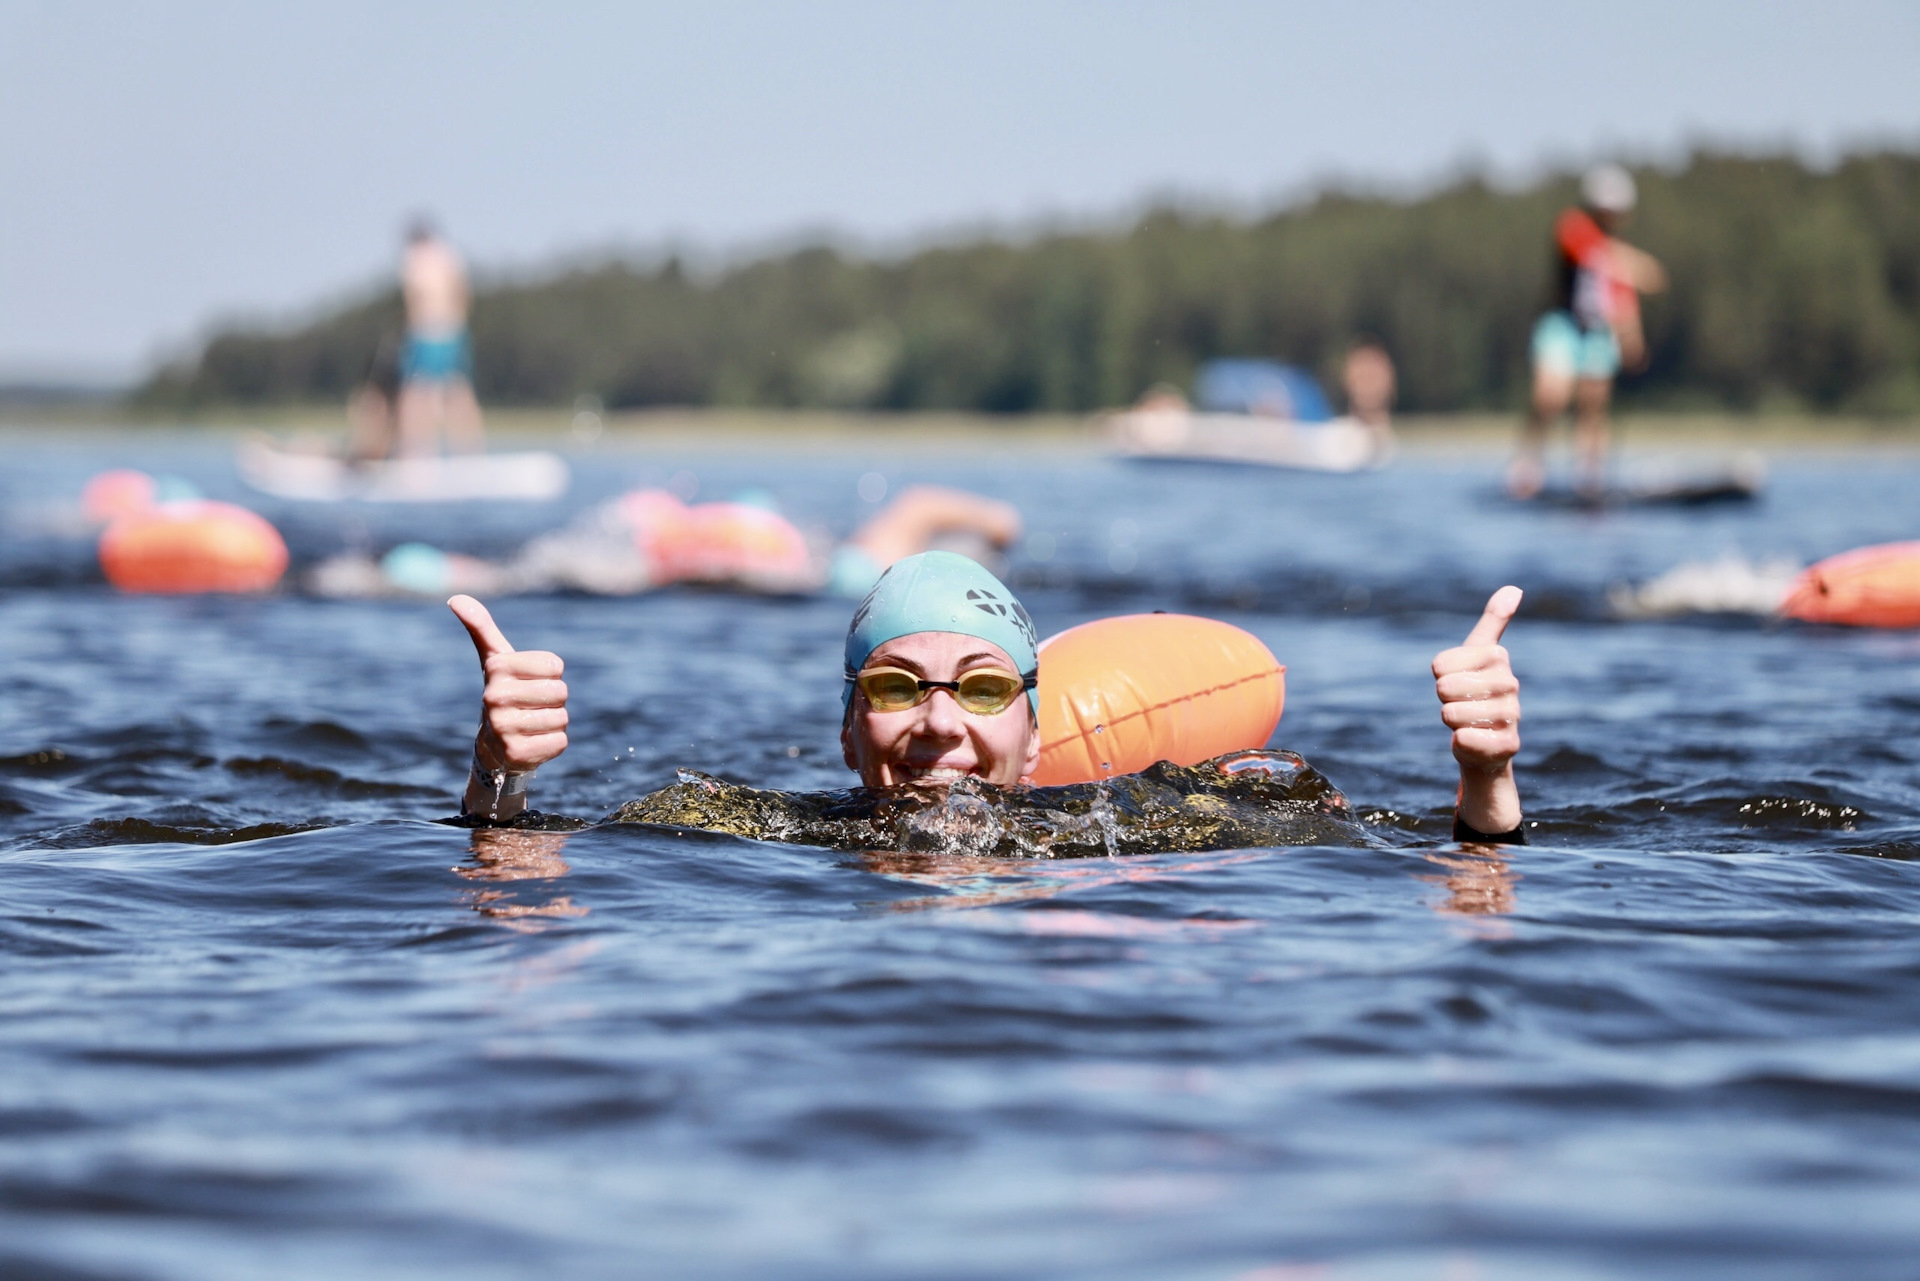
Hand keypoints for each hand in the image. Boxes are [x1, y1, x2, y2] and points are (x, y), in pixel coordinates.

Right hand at [449, 594, 568, 773]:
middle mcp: (495, 697)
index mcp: (496, 668)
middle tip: (531, 706)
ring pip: (562, 717)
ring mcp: (504, 728)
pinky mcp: (518, 754)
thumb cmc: (503, 693)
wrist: (492, 746)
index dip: (550, 675)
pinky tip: (533, 742)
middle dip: (553, 700)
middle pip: (560, 691)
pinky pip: (560, 741)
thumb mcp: (494, 659)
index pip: (555, 666)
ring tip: (531, 724)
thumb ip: (481, 627)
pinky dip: (553, 743)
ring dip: (554, 722)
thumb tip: (455, 597)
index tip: (529, 682)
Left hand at [1432, 587, 1522, 833]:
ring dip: (1452, 721)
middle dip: (1445, 699)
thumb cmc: (1475, 692)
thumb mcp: (1477, 653)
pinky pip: (1465, 739)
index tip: (1456, 680)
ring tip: (1468, 722)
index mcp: (1497, 657)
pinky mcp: (1508, 745)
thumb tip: (1514, 589)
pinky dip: (1460, 742)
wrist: (1485, 743)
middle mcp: (1510, 684)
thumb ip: (1493, 621)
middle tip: (1461, 704)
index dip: (1440, 677)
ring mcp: (1511, 716)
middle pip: (1444, 688)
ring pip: (1452, 714)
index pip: (1440, 665)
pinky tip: (1472, 740)